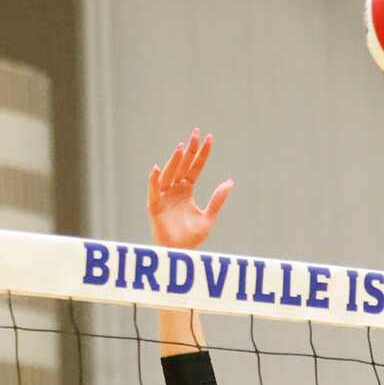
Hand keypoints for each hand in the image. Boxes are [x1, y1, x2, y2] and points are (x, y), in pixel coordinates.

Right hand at [147, 128, 232, 249]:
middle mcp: (175, 189)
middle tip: (196, 133)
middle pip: (183, 166)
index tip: (208, 138)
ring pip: (169, 174)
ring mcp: (164, 196)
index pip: (195, 167)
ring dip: (174, 161)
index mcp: (187, 190)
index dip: (202, 154)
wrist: (181, 252)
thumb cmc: (193, 236)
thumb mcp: (210, 216)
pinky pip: (153, 191)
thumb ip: (218, 199)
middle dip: (189, 149)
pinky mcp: (154, 206)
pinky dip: (154, 180)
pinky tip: (157, 168)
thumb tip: (230, 182)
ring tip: (181, 147)